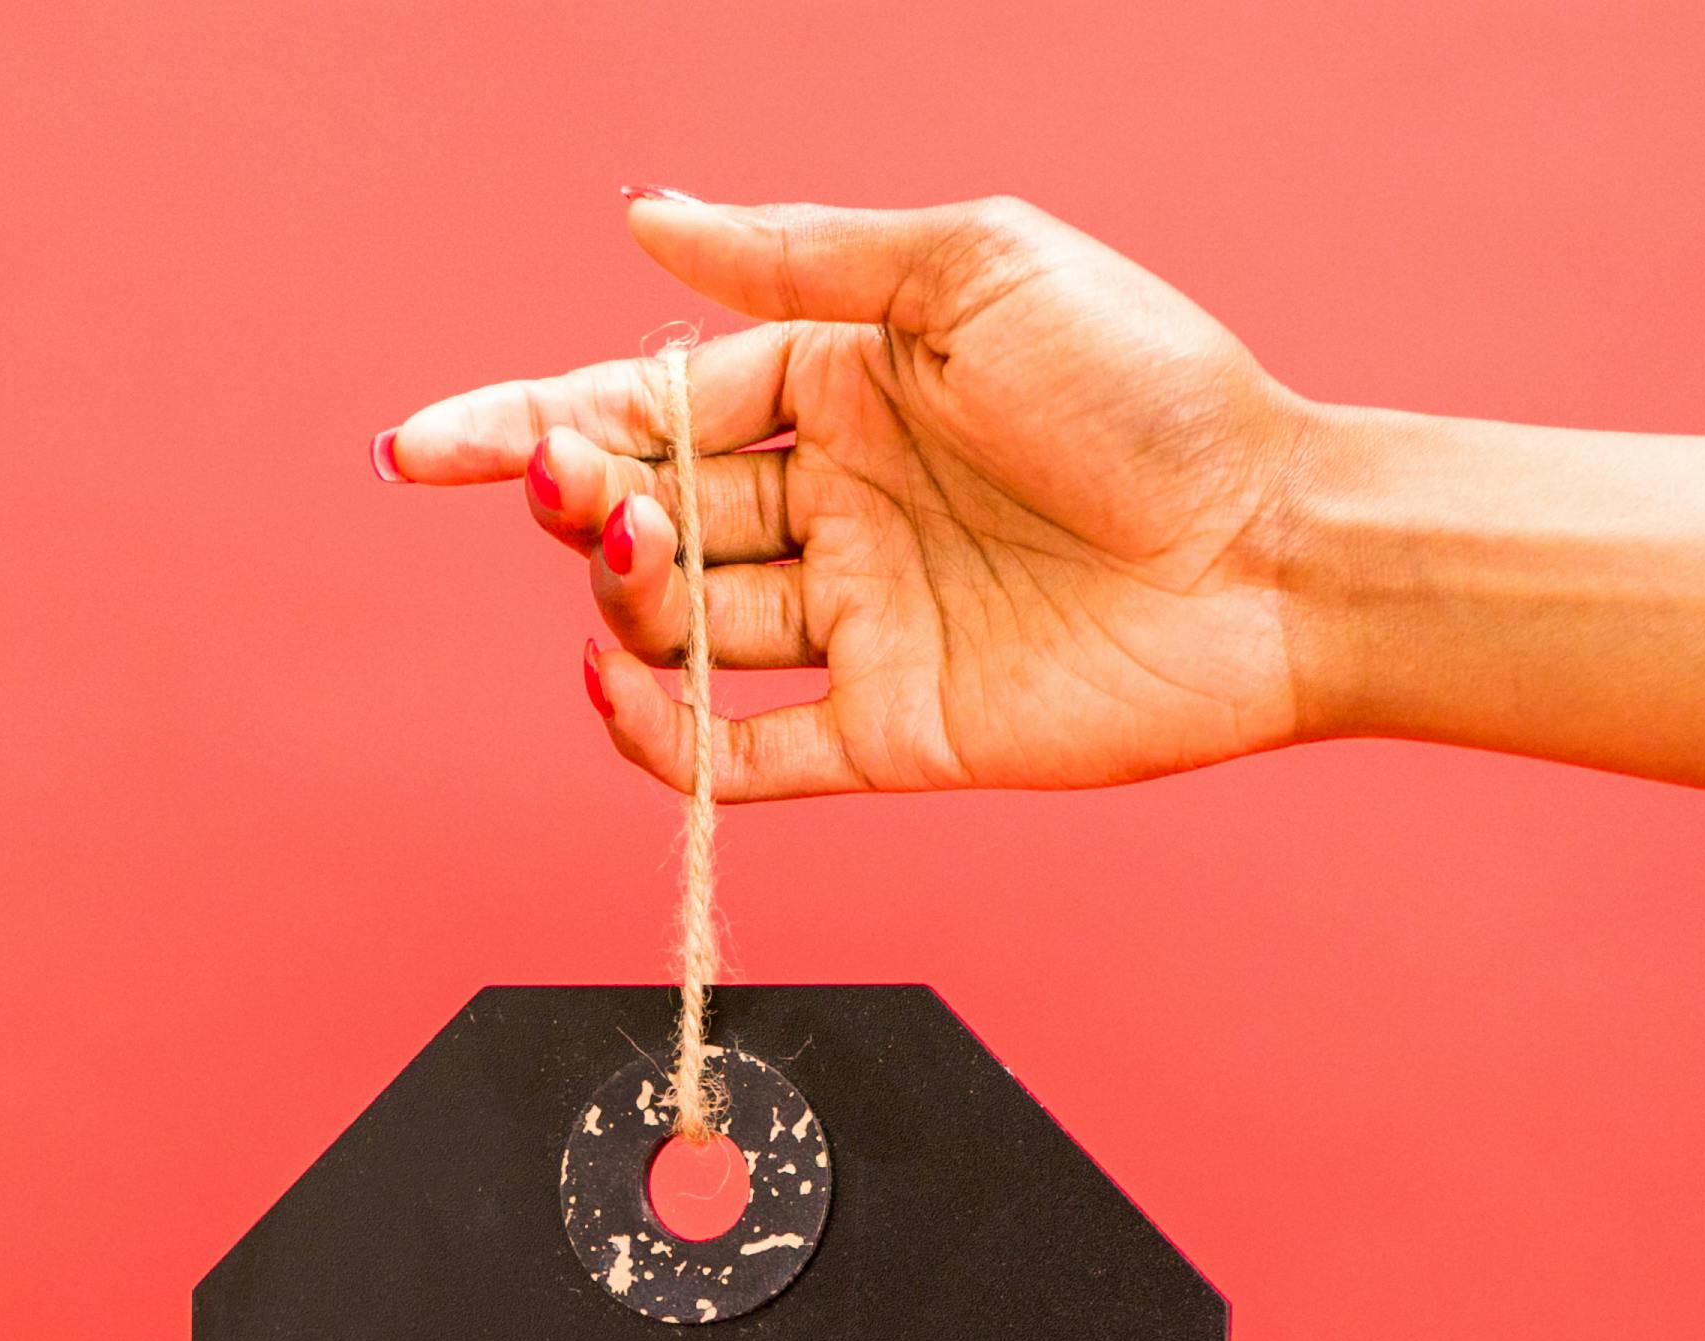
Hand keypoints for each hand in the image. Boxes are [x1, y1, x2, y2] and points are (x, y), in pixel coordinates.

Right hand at [378, 196, 1319, 801]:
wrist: (1278, 549)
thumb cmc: (1152, 390)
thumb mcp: (968, 268)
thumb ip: (795, 257)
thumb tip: (644, 218)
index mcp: (844, 383)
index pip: (651, 401)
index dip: (531, 423)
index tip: (426, 448)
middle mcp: (838, 503)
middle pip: (649, 516)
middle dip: (580, 507)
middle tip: (577, 496)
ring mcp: (860, 620)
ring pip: (680, 629)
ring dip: (628, 602)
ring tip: (648, 562)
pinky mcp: (893, 730)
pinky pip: (744, 757)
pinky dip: (664, 747)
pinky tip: (618, 700)